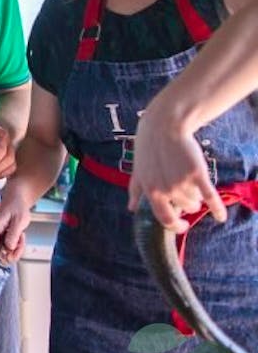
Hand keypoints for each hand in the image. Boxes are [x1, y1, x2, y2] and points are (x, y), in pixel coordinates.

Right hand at [0, 180, 31, 261]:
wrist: (17, 199)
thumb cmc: (17, 207)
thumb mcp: (19, 220)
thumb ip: (13, 234)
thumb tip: (9, 248)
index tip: (11, 254)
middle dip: (10, 253)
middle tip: (20, 243)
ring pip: (2, 251)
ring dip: (14, 249)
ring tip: (21, 237)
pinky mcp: (0, 237)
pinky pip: (6, 247)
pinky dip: (15, 246)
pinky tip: (20, 238)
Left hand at [129, 102, 225, 230]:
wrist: (164, 127)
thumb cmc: (149, 148)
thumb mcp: (138, 171)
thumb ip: (135, 191)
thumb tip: (131, 208)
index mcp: (151, 191)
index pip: (165, 219)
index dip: (175, 226)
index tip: (182, 225)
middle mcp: (166, 190)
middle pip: (185, 207)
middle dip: (188, 202)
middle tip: (186, 188)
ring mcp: (182, 182)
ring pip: (196, 200)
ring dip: (196, 194)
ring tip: (191, 179)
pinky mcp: (197, 174)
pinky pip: (211, 197)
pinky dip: (217, 208)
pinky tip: (220, 216)